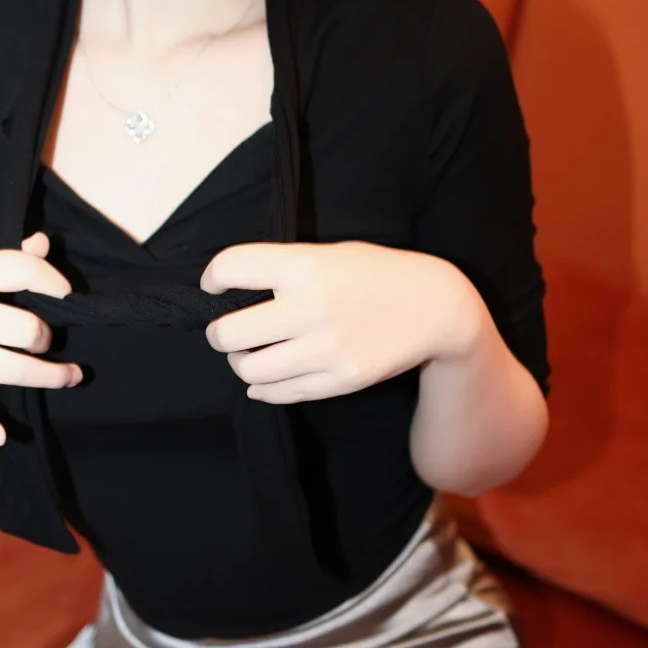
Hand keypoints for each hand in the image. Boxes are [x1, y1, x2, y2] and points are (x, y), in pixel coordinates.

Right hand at [0, 231, 82, 445]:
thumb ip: (11, 259)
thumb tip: (43, 242)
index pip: (23, 270)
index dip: (54, 283)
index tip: (69, 296)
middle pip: (28, 328)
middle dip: (46, 337)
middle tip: (46, 340)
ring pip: (18, 368)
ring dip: (52, 376)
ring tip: (70, 376)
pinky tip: (3, 434)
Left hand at [199, 240, 479, 404]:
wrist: (434, 307)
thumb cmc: (375, 274)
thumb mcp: (329, 254)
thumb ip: (283, 269)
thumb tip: (229, 292)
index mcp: (305, 267)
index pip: (230, 268)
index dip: (212, 278)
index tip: (214, 285)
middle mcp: (311, 309)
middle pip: (228, 332)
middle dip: (218, 331)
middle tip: (225, 328)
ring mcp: (326, 349)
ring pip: (249, 369)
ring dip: (240, 362)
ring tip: (249, 352)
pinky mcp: (340, 380)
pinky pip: (280, 393)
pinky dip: (262, 386)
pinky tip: (265, 376)